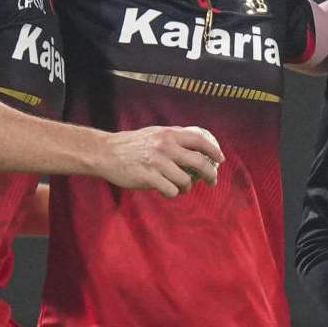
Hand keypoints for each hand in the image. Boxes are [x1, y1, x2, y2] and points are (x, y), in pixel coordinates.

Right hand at [96, 126, 224, 197]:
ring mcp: (157, 163)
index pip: (199, 140)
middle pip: (199, 162)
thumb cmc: (131, 144)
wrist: (106, 152)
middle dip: (210, 174)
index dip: (213, 150)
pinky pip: (170, 191)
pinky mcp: (148, 178)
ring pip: (185, 181)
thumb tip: (194, 144)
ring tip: (183, 188)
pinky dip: (173, 193)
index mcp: (169, 134)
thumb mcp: (154, 133)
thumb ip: (173, 138)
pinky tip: (169, 191)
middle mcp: (166, 147)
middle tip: (212, 181)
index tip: (220, 160)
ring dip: (187, 188)